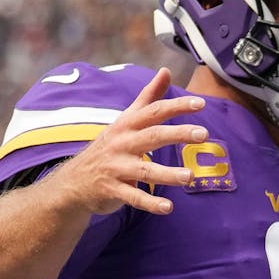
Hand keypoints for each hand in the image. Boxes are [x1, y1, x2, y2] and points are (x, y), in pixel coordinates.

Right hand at [49, 67, 199, 215]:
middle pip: (152, 136)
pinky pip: (133, 197)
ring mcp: (116, 167)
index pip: (154, 111)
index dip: (177, 106)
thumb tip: (166, 70)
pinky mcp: (112, 190)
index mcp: (127, 125)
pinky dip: (150, 202)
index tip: (201, 103)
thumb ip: (149, 97)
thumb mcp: (126, 120)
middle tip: (203, 134)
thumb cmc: (110, 146)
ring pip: (144, 170)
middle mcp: (121, 143)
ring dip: (167, 174)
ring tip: (189, 176)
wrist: (74, 181)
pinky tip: (168, 207)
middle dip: (177, 133)